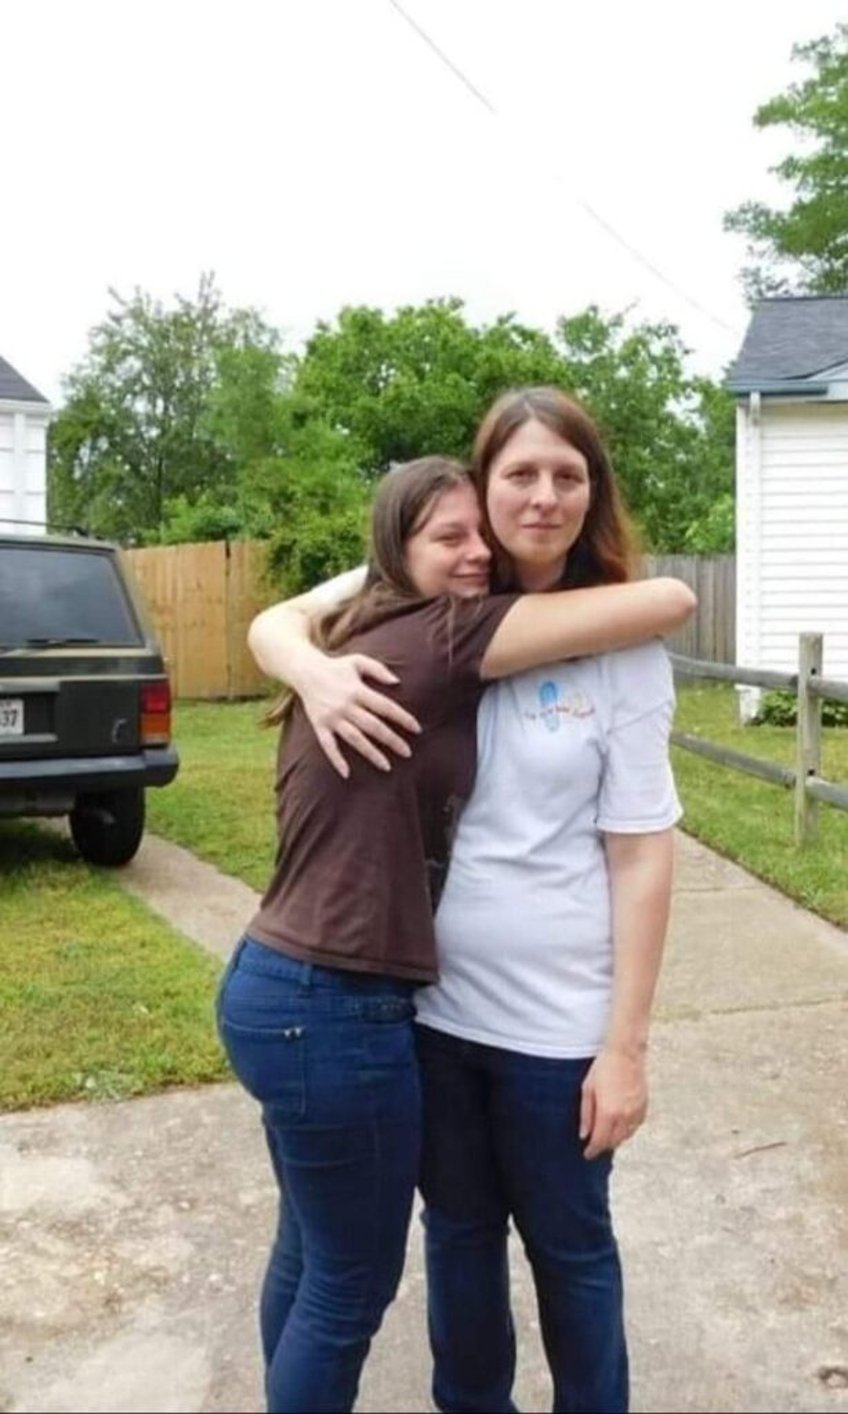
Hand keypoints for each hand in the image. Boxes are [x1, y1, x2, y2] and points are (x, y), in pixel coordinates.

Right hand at [299, 653, 420, 777]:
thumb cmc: (336, 667)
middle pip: (373, 726)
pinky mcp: (319, 726)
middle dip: (391, 740)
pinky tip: (346, 773)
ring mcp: (332, 718)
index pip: (385, 707)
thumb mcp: (358, 661)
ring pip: (355, 739)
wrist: (305, 671)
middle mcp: (345, 706)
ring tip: (387, 766)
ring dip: (371, 753)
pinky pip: (328, 746)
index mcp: (357, 690)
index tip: (417, 729)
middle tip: (408, 752)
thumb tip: (398, 682)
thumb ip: (378, 669)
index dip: (402, 718)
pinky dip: (336, 760)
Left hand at [579, 1048, 647, 1160]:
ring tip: (606, 1136)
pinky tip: (620, 1126)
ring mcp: (636, 1112)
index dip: (592, 1151)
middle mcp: (624, 1116)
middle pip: (613, 1142)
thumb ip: (586, 1114)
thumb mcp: (588, 1089)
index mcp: (608, 1112)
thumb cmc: (604, 1068)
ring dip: (615, 1139)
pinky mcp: (644, 1107)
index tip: (587, 1155)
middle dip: (603, 1146)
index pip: (600, 1141)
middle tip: (594, 1145)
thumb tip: (584, 1135)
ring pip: (626, 1136)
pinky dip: (627, 1130)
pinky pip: (635, 1126)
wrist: (626, 1053)